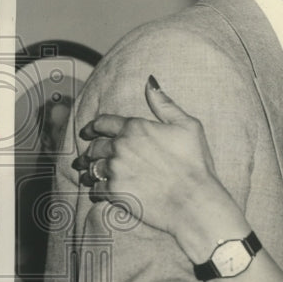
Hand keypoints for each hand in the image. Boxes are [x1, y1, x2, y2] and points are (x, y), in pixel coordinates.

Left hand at [75, 77, 236, 249]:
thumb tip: (150, 82)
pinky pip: (95, 188)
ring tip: (88, 174)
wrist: (193, 199)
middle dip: (90, 150)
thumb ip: (165, 104)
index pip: (103, 123)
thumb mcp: (188, 126)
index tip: (88, 132)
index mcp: (135, 127)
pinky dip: (95, 189)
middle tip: (86, 156)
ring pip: (92, 167)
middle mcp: (120, 146)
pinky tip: (98, 191)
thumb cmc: (195, 163)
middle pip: (95, 146)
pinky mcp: (114, 191)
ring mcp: (115, 169)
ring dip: (89, 170)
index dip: (93, 127)